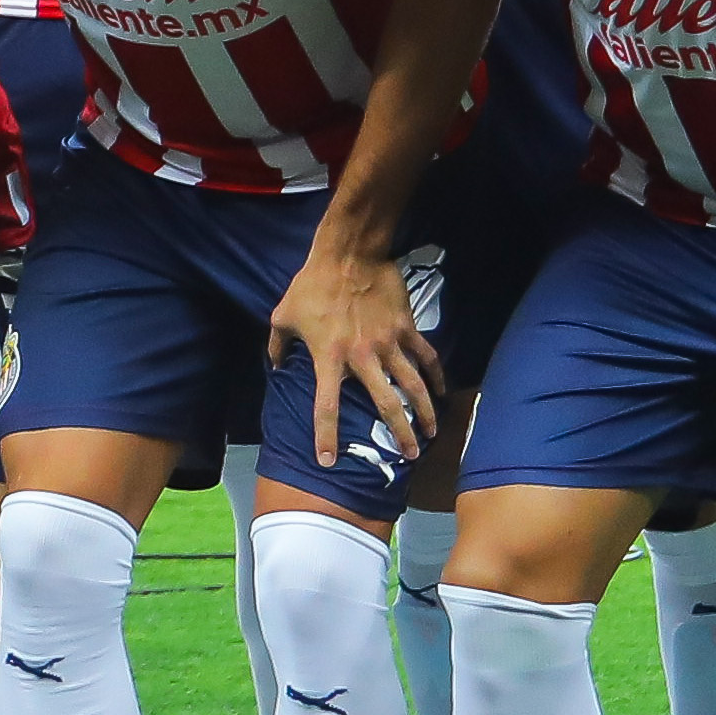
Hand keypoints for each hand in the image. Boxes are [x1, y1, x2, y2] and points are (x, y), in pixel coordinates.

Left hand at [264, 237, 439, 479]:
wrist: (348, 253)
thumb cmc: (311, 284)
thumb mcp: (283, 315)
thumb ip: (277, 345)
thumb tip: (273, 365)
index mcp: (328, 358)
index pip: (325, 407)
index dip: (325, 437)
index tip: (327, 461)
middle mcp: (362, 357)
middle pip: (386, 404)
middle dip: (400, 433)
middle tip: (410, 455)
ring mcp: (388, 343)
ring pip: (413, 385)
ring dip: (425, 411)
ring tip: (432, 432)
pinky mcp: (406, 328)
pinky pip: (425, 356)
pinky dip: (436, 375)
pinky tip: (442, 391)